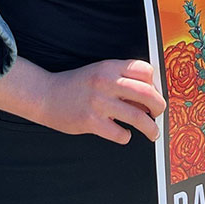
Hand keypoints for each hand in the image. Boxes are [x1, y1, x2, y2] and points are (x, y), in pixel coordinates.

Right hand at [39, 59, 164, 143]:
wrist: (45, 95)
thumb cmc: (75, 86)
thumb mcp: (99, 72)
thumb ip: (121, 80)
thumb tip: (148, 98)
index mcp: (109, 67)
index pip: (145, 70)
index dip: (154, 84)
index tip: (154, 94)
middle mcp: (106, 82)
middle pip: (148, 93)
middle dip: (159, 107)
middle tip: (159, 114)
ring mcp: (99, 102)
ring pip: (138, 117)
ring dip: (151, 128)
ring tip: (153, 133)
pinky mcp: (91, 122)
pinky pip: (120, 134)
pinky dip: (125, 136)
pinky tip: (122, 133)